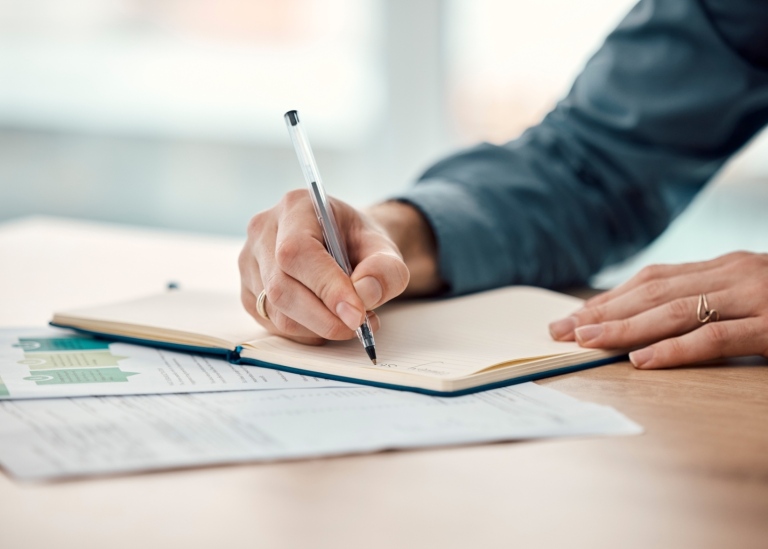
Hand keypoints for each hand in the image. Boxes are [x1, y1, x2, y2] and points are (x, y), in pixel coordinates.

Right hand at [239, 191, 439, 343]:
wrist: (343, 245)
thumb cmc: (360, 243)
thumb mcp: (384, 248)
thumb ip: (384, 269)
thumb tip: (365, 295)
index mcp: (295, 207)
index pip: (298, 251)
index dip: (326, 287)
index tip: (357, 314)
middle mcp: (263, 231)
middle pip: (281, 287)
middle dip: (324, 317)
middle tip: (359, 325)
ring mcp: (250, 263)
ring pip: (276, 312)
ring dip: (318, 327)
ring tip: (351, 320)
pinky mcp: (249, 292)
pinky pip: (273, 324)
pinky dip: (306, 332)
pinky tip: (328, 319)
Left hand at [548, 252, 767, 368]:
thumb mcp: (751, 294)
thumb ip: (709, 299)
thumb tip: (650, 320)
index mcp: (723, 267)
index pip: (653, 280)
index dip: (610, 298)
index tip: (574, 316)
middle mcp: (733, 274)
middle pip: (653, 292)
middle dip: (603, 312)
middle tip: (562, 329)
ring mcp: (753, 297)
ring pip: (675, 311)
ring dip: (625, 327)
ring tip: (587, 341)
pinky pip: (715, 338)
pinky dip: (673, 349)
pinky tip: (640, 360)